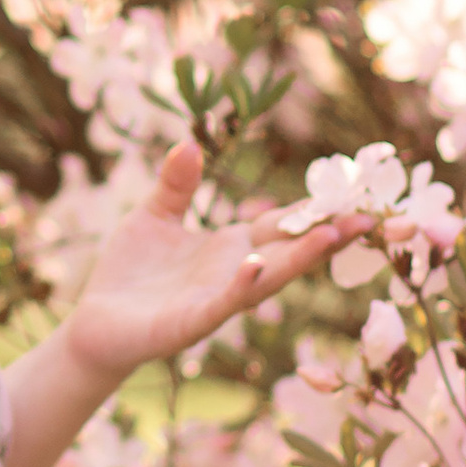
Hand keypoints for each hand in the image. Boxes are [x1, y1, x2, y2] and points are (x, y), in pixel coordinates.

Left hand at [57, 140, 376, 383]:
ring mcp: (217, 299)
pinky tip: (255, 266)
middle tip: (370, 215)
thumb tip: (189, 142)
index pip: (282, 224)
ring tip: (332, 235)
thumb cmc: (129, 272)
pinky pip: (222, 303)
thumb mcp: (154, 216)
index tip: (354, 191)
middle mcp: (234, 273)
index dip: (315, 209)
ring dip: (299, 258)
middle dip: (328, 234)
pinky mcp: (191, 322)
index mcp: (229, 247)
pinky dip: (241, 286)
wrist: (95, 324)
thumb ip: (177, 184)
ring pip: (268, 277)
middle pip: (289, 250)